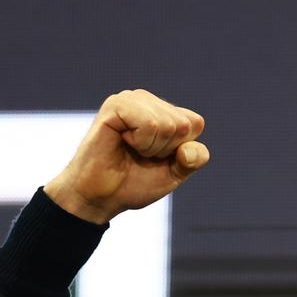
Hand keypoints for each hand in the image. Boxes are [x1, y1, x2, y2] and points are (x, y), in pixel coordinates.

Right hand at [44, 89, 208, 223]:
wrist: (101, 197)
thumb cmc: (133, 183)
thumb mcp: (174, 174)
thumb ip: (193, 160)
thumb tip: (188, 148)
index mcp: (164, 112)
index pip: (195, 123)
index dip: (181, 150)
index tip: (157, 158)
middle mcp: (148, 101)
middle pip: (184, 124)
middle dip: (166, 150)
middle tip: (140, 155)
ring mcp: (131, 99)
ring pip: (168, 124)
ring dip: (152, 148)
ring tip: (131, 149)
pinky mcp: (116, 105)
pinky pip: (150, 124)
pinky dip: (141, 142)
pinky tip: (123, 142)